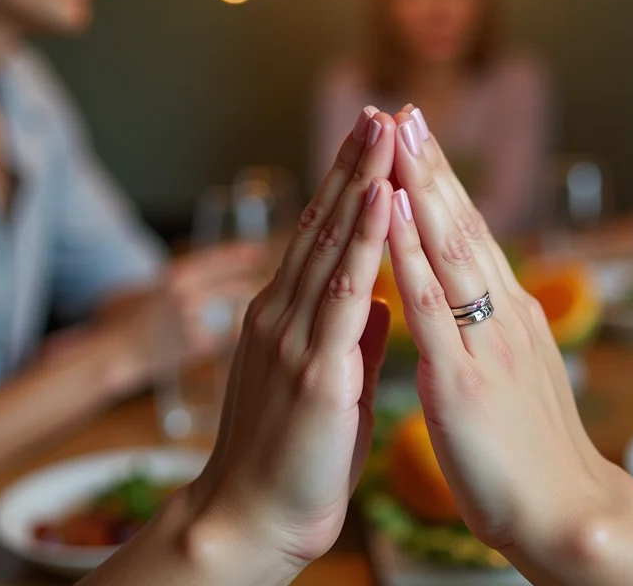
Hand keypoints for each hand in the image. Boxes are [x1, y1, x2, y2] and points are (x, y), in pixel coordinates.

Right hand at [42, 243, 263, 398]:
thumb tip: (203, 272)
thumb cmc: (122, 320)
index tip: (258, 251)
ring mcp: (195, 321)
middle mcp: (188, 295)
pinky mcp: (198, 346)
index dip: (239, 254)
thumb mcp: (146, 286)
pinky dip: (226, 336)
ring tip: (247, 312)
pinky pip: (223, 337)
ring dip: (244, 313)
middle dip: (250, 287)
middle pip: (233, 287)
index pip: (216, 259)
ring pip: (233, 314)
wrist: (114, 354)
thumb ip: (174, 280)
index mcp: (175, 276)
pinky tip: (226, 338)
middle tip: (266, 282)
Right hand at [88, 107, 398, 584]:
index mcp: (286, 318)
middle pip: (322, 223)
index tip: (370, 141)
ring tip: (383, 130)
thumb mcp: (327, 383)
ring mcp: (292, 337)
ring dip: (360, 181)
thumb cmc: (293, 460)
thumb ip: (348, 337)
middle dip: (353, 163)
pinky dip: (364, 239)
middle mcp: (281, 314)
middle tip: (378, 110)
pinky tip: (380, 197)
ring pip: (331, 242)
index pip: (320, 237)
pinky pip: (342, 291)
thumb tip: (377, 301)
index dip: (345, 185)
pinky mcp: (311, 368)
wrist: (249, 522)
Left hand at [386, 106, 618, 567]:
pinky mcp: (464, 381)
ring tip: (398, 139)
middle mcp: (503, 317)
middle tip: (406, 112)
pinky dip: (410, 256)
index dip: (444, 185)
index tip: (420, 140)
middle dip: (432, 166)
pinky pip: (432, 308)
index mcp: (510, 318)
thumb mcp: (515, 377)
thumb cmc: (535, 456)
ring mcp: (486, 344)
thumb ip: (492, 335)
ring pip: (451, 251)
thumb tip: (476, 303)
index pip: (472, 237)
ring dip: (421, 190)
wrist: (566, 514)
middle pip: (464, 227)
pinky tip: (391, 219)